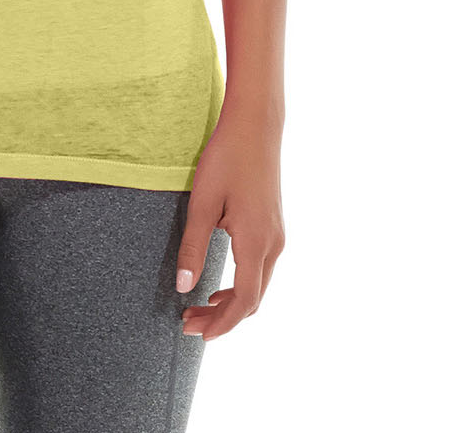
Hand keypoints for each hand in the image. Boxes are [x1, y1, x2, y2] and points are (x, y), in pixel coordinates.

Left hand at [174, 105, 284, 341]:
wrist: (255, 126)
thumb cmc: (227, 158)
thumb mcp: (203, 202)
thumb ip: (193, 247)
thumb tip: (183, 287)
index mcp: (256, 242)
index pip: (243, 301)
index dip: (221, 324)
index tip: (197, 334)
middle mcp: (273, 244)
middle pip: (253, 299)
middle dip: (222, 318)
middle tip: (188, 323)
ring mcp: (277, 235)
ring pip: (259, 286)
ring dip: (231, 303)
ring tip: (199, 307)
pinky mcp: (273, 226)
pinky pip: (261, 269)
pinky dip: (241, 285)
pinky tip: (218, 284)